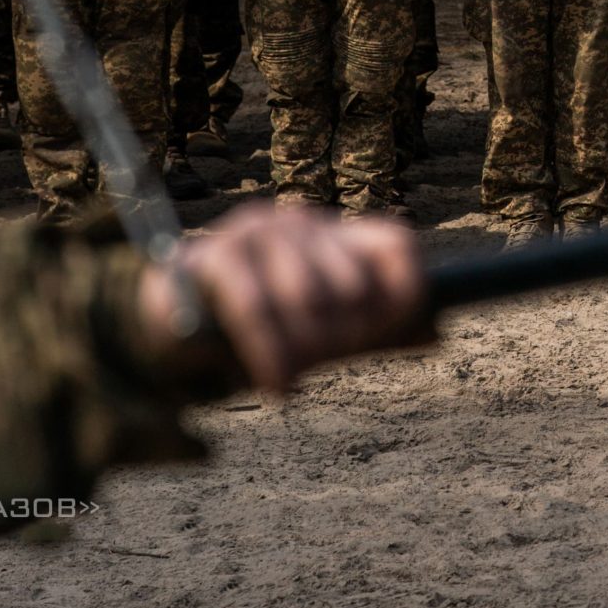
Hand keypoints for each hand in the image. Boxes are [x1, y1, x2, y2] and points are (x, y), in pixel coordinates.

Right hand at [155, 202, 432, 394]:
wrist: (170, 330)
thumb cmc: (259, 329)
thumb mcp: (321, 333)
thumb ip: (372, 332)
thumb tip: (437, 332)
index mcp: (336, 233)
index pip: (396, 244)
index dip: (403, 296)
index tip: (378, 341)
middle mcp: (301, 221)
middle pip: (352, 282)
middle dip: (341, 339)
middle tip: (319, 364)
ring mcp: (256, 230)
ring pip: (305, 296)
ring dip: (302, 352)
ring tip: (291, 380)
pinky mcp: (212, 253)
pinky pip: (253, 306)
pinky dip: (269, 355)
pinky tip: (276, 386)